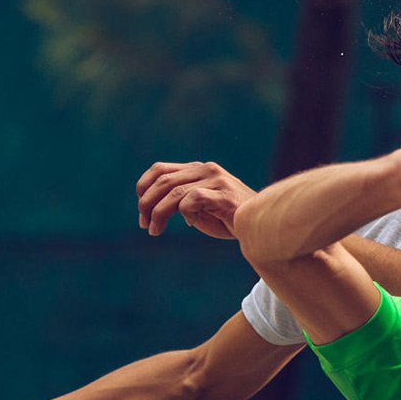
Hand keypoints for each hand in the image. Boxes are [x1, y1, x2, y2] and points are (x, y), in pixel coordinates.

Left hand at [136, 161, 256, 238]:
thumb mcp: (199, 206)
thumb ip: (179, 200)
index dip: (143, 187)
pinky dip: (185, 213)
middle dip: (146, 204)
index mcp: (197, 169)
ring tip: (154, 230)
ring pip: (173, 192)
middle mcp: (205, 169)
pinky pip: (191, 200)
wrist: (260, 225)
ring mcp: (215, 179)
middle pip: (162, 181)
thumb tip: (150, 209)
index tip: (141, 209)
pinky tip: (191, 223)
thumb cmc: (229, 218)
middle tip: (144, 224)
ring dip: (158, 213)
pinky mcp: (223, 194)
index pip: (160, 169)